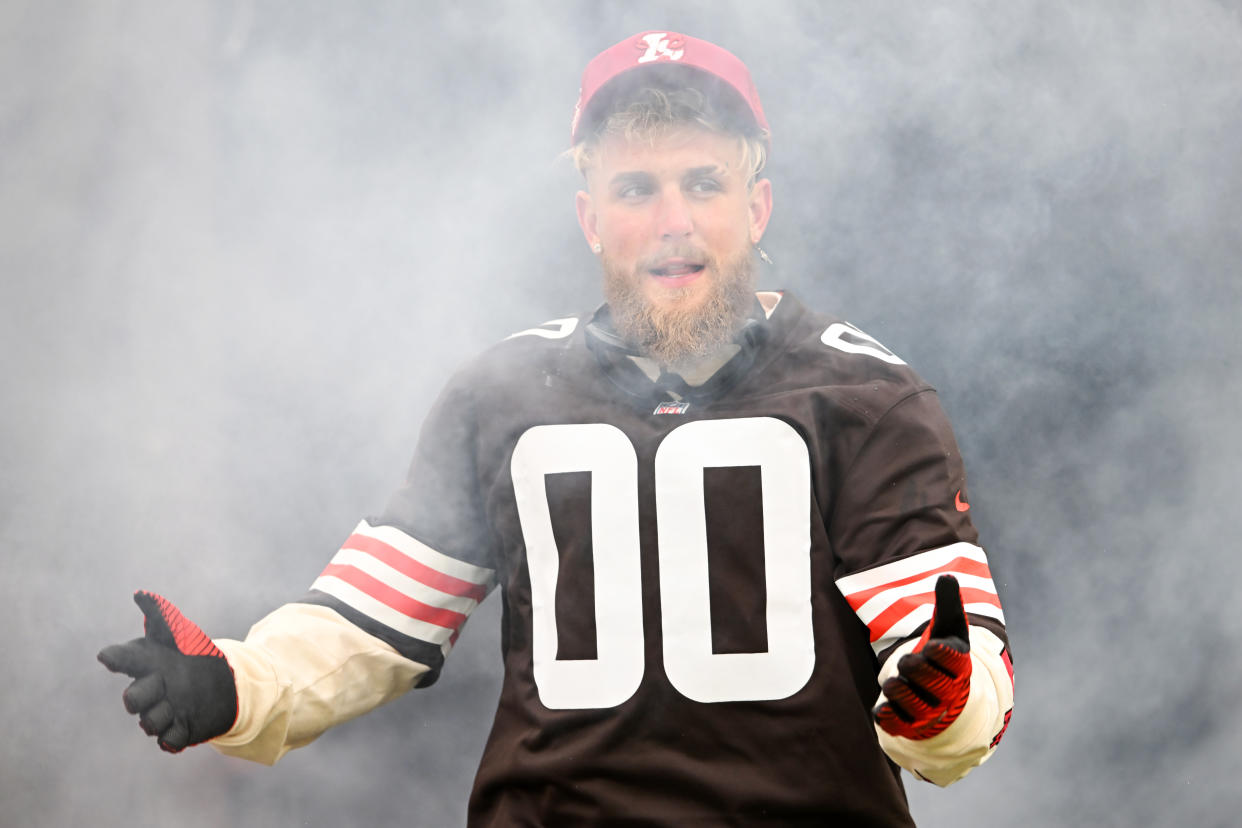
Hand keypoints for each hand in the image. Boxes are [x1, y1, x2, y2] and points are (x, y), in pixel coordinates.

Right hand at [97, 591, 237, 752]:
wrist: (222, 683)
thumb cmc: (193, 654)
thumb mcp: (182, 633)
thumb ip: (162, 615)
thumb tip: (140, 594)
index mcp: (147, 663)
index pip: (124, 659)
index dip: (115, 657)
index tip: (107, 656)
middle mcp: (149, 690)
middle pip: (131, 699)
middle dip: (141, 694)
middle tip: (161, 684)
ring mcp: (161, 712)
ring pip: (149, 723)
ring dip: (162, 715)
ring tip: (178, 705)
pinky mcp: (177, 731)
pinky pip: (169, 741)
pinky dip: (174, 737)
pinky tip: (184, 725)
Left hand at [873, 575, 971, 740]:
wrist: (944, 695)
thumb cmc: (945, 654)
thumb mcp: (950, 628)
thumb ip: (949, 603)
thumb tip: (947, 576)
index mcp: (960, 667)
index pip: (953, 660)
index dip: (941, 653)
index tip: (932, 645)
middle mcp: (947, 693)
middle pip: (930, 680)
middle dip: (915, 667)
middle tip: (908, 660)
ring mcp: (929, 712)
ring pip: (911, 702)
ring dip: (899, 689)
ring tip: (895, 682)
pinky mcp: (908, 724)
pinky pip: (895, 723)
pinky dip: (887, 716)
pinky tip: (882, 709)